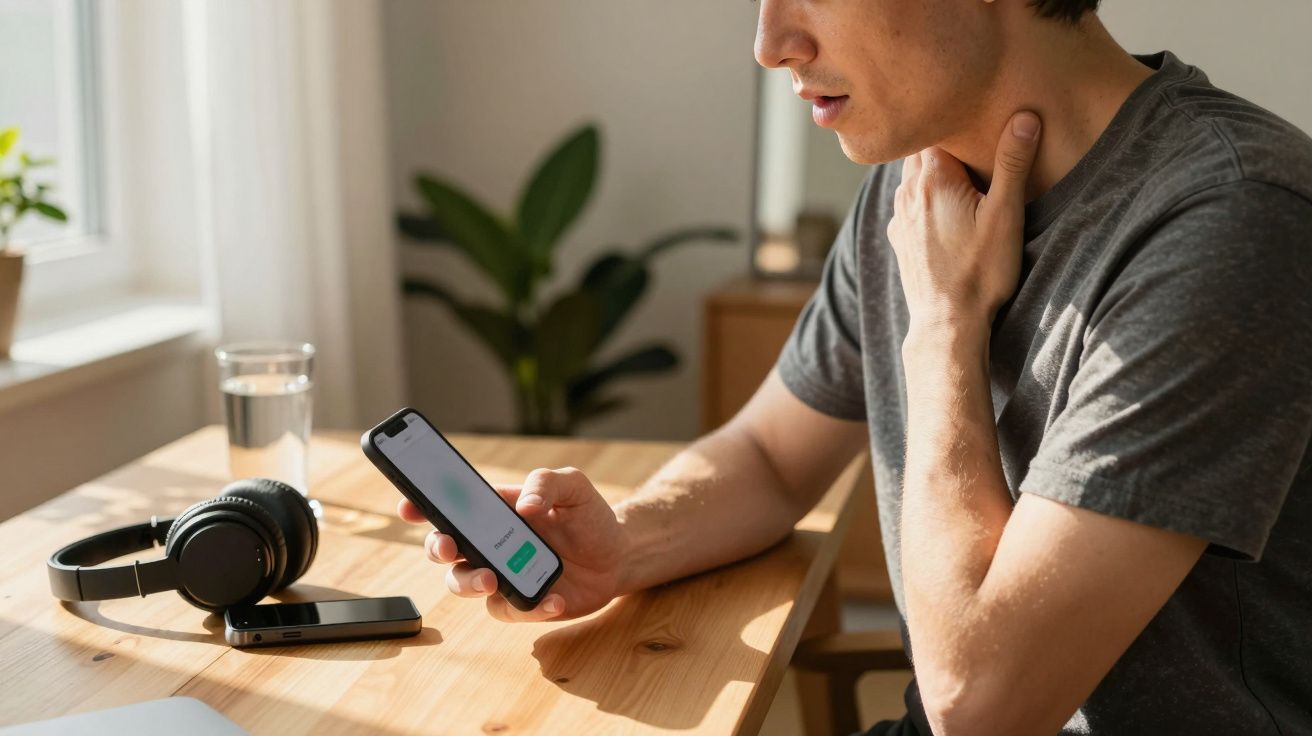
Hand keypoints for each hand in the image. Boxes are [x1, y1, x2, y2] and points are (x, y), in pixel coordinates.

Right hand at [398, 467, 627, 622]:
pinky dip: (529, 607)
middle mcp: (489, 544)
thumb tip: (525, 507)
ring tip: (492, 580)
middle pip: (443, 549)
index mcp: (493, 511)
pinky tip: (555, 599)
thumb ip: (547, 483)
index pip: (448, 506)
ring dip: (469, 583)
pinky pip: (509, 610)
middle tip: (449, 547)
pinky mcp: (522, 603)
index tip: (408, 505)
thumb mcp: (573, 486)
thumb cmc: (588, 515)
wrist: (617, 554)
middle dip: (436, 548)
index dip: (421, 505)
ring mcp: (502, 575)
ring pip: (463, 584)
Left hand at [887, 111, 1041, 332]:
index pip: (937, 128)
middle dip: (943, 141)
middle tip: (972, 140)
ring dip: (932, 169)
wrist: (947, 322)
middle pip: (921, 149)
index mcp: (932, 178)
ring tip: (961, 171)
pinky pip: (908, 202)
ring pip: (912, 175)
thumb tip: (1024, 117)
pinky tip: (944, 206)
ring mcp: (900, 215)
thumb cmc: (980, 271)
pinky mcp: (900, 237)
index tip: (977, 119)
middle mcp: (908, 192)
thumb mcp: (1005, 215)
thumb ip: (1012, 163)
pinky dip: (923, 195)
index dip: (957, 121)